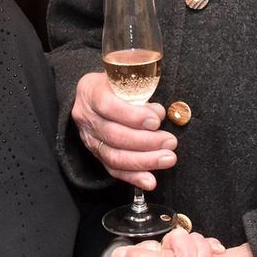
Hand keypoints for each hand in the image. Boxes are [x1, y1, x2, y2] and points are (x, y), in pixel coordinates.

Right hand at [71, 70, 176, 189]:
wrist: (92, 95)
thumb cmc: (114, 83)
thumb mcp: (123, 76)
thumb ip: (140, 88)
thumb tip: (159, 112)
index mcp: (90, 91)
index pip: (108, 106)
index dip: (132, 116)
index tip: (156, 120)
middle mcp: (86, 117)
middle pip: (114, 135)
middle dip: (146, 141)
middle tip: (170, 141)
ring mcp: (89, 138)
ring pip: (114, 156)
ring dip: (144, 161)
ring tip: (168, 158)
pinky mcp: (97, 154)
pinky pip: (113, 170)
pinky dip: (133, 177)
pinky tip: (150, 181)